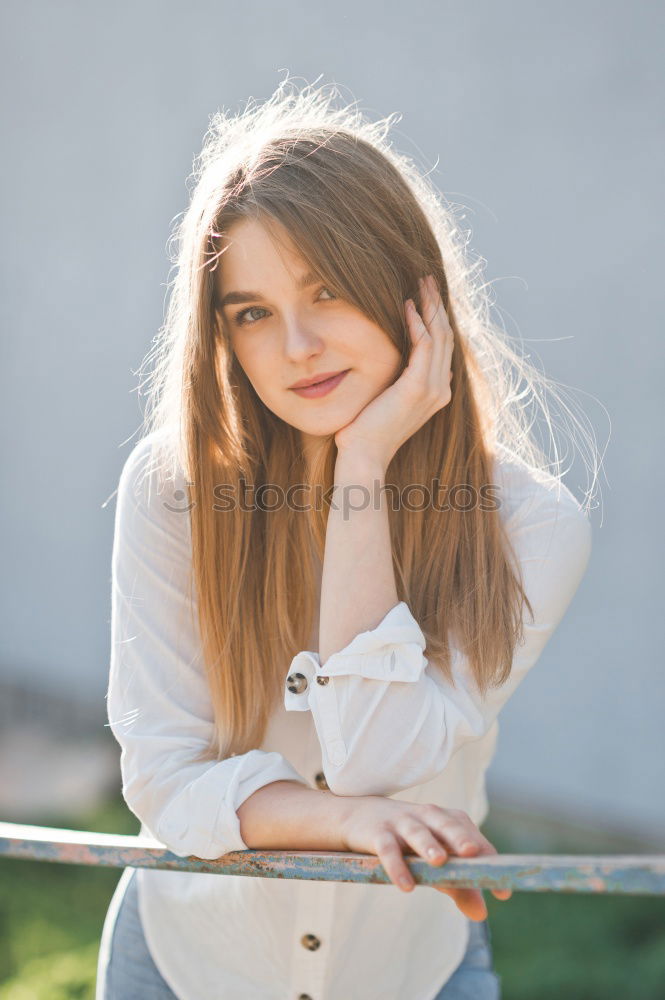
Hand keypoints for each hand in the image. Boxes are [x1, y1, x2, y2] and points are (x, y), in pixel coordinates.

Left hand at [333, 274, 454, 469]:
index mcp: (436, 392)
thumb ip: (394, 380)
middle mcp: (440, 390)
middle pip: (446, 335)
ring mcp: (432, 390)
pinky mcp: (418, 388)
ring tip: (420, 282)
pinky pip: (424, 346)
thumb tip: (389, 360)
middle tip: (426, 277)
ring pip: (440, 335)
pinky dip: (417, 323)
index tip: (424, 293)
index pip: (443, 346)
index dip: (436, 316)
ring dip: (430, 305)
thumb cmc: (365, 432)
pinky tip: (406, 306)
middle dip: (436, 303)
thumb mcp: (384, 399)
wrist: (363, 457)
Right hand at [338, 795, 510, 920]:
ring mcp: (401, 822)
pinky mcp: (378, 833)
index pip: (472, 837)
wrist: (357, 817)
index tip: (502, 892)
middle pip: (446, 824)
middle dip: (460, 837)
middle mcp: (427, 817)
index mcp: (446, 821)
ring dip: (428, 845)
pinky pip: (388, 849)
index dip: (488, 859)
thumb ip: (458, 885)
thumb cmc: (406, 841)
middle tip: (472, 853)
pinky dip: (397, 865)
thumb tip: (482, 914)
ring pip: (417, 832)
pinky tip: (406, 886)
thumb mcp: (432, 861)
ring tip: (439, 861)